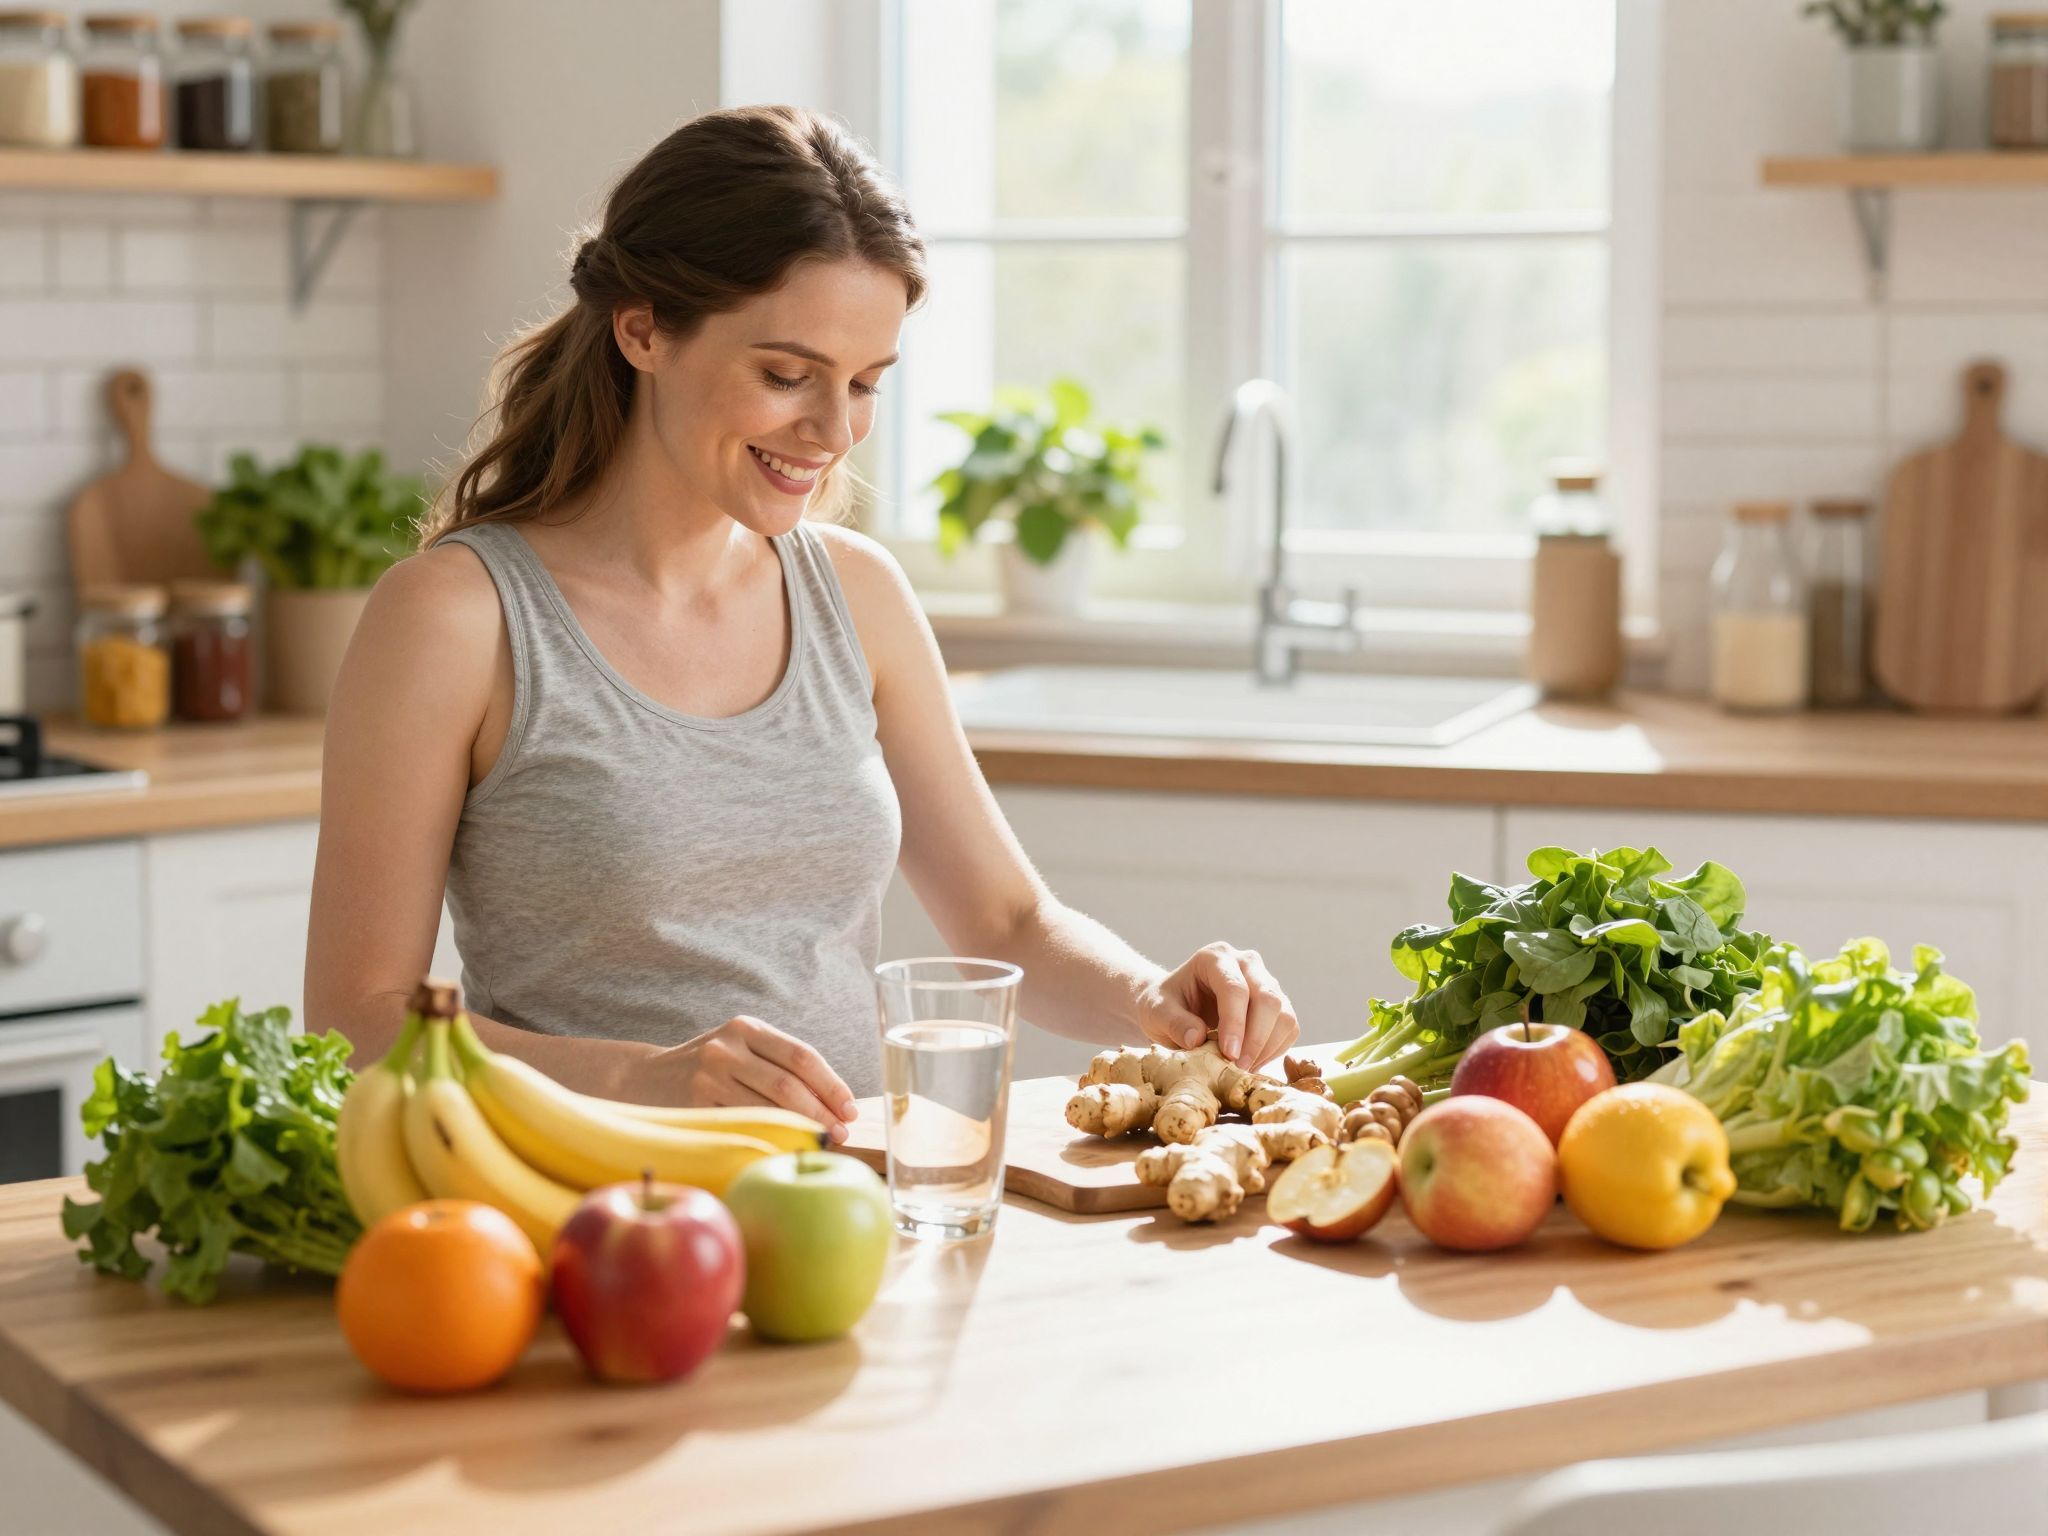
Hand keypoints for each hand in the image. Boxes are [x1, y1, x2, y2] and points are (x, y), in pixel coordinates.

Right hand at [648, 1016, 858, 1142]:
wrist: (643, 1078)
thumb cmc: (708, 1070)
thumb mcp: (739, 1050)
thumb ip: (779, 1066)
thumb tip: (835, 1104)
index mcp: (747, 1028)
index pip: (802, 1056)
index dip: (832, 1085)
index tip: (851, 1110)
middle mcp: (727, 1048)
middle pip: (788, 1083)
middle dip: (821, 1112)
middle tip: (841, 1134)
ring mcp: (708, 1076)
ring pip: (768, 1107)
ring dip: (801, 1128)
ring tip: (821, 1143)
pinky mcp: (694, 1105)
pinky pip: (742, 1125)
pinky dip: (770, 1139)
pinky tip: (786, 1148)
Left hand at [1136, 942, 1299, 1068]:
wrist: (1173, 1006)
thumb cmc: (1164, 1006)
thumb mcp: (1156, 1012)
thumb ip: (1173, 1023)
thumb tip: (1196, 1038)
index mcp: (1215, 957)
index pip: (1235, 989)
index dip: (1235, 1023)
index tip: (1229, 1055)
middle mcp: (1246, 963)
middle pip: (1268, 998)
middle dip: (1256, 1038)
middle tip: (1237, 1068)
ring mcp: (1265, 981)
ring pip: (1284, 1014)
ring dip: (1267, 1047)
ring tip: (1241, 1069)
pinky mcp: (1276, 1004)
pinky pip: (1288, 1028)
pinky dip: (1274, 1050)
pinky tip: (1250, 1062)